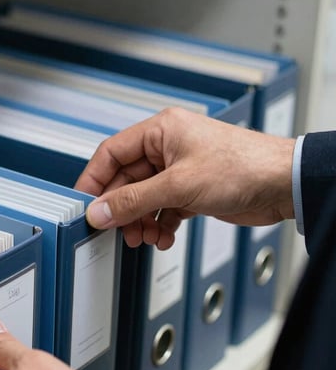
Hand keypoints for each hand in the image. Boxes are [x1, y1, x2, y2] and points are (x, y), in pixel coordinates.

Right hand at [75, 107, 295, 248]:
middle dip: (122, 209)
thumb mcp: (178, 186)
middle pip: (126, 181)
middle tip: (118, 230)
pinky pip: (162, 209)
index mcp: (160, 131)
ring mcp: (180, 170)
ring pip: (143, 198)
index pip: (111, 153)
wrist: (284, 185)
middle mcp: (168, 148)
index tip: (85, 205)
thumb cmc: (244, 167)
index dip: (94, 181)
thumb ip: (133, 201)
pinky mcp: (192, 190)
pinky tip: (164, 237)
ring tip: (145, 237)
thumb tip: (100, 211)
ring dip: (141, 221)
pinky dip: (160, 225)